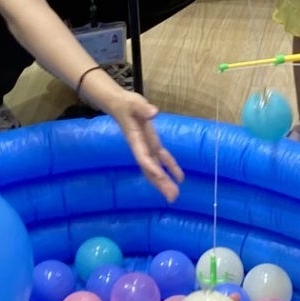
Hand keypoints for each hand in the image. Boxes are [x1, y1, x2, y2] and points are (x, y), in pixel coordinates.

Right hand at [92, 83, 184, 200]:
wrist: (119, 104)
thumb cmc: (126, 104)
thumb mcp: (134, 103)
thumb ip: (143, 108)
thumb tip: (153, 112)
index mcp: (135, 140)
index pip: (143, 156)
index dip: (151, 166)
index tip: (160, 176)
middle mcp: (141, 148)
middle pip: (150, 169)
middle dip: (160, 183)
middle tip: (172, 197)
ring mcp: (147, 147)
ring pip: (156, 168)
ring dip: (165, 182)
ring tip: (175, 196)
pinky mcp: (152, 144)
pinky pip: (162, 159)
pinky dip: (171, 168)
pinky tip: (180, 178)